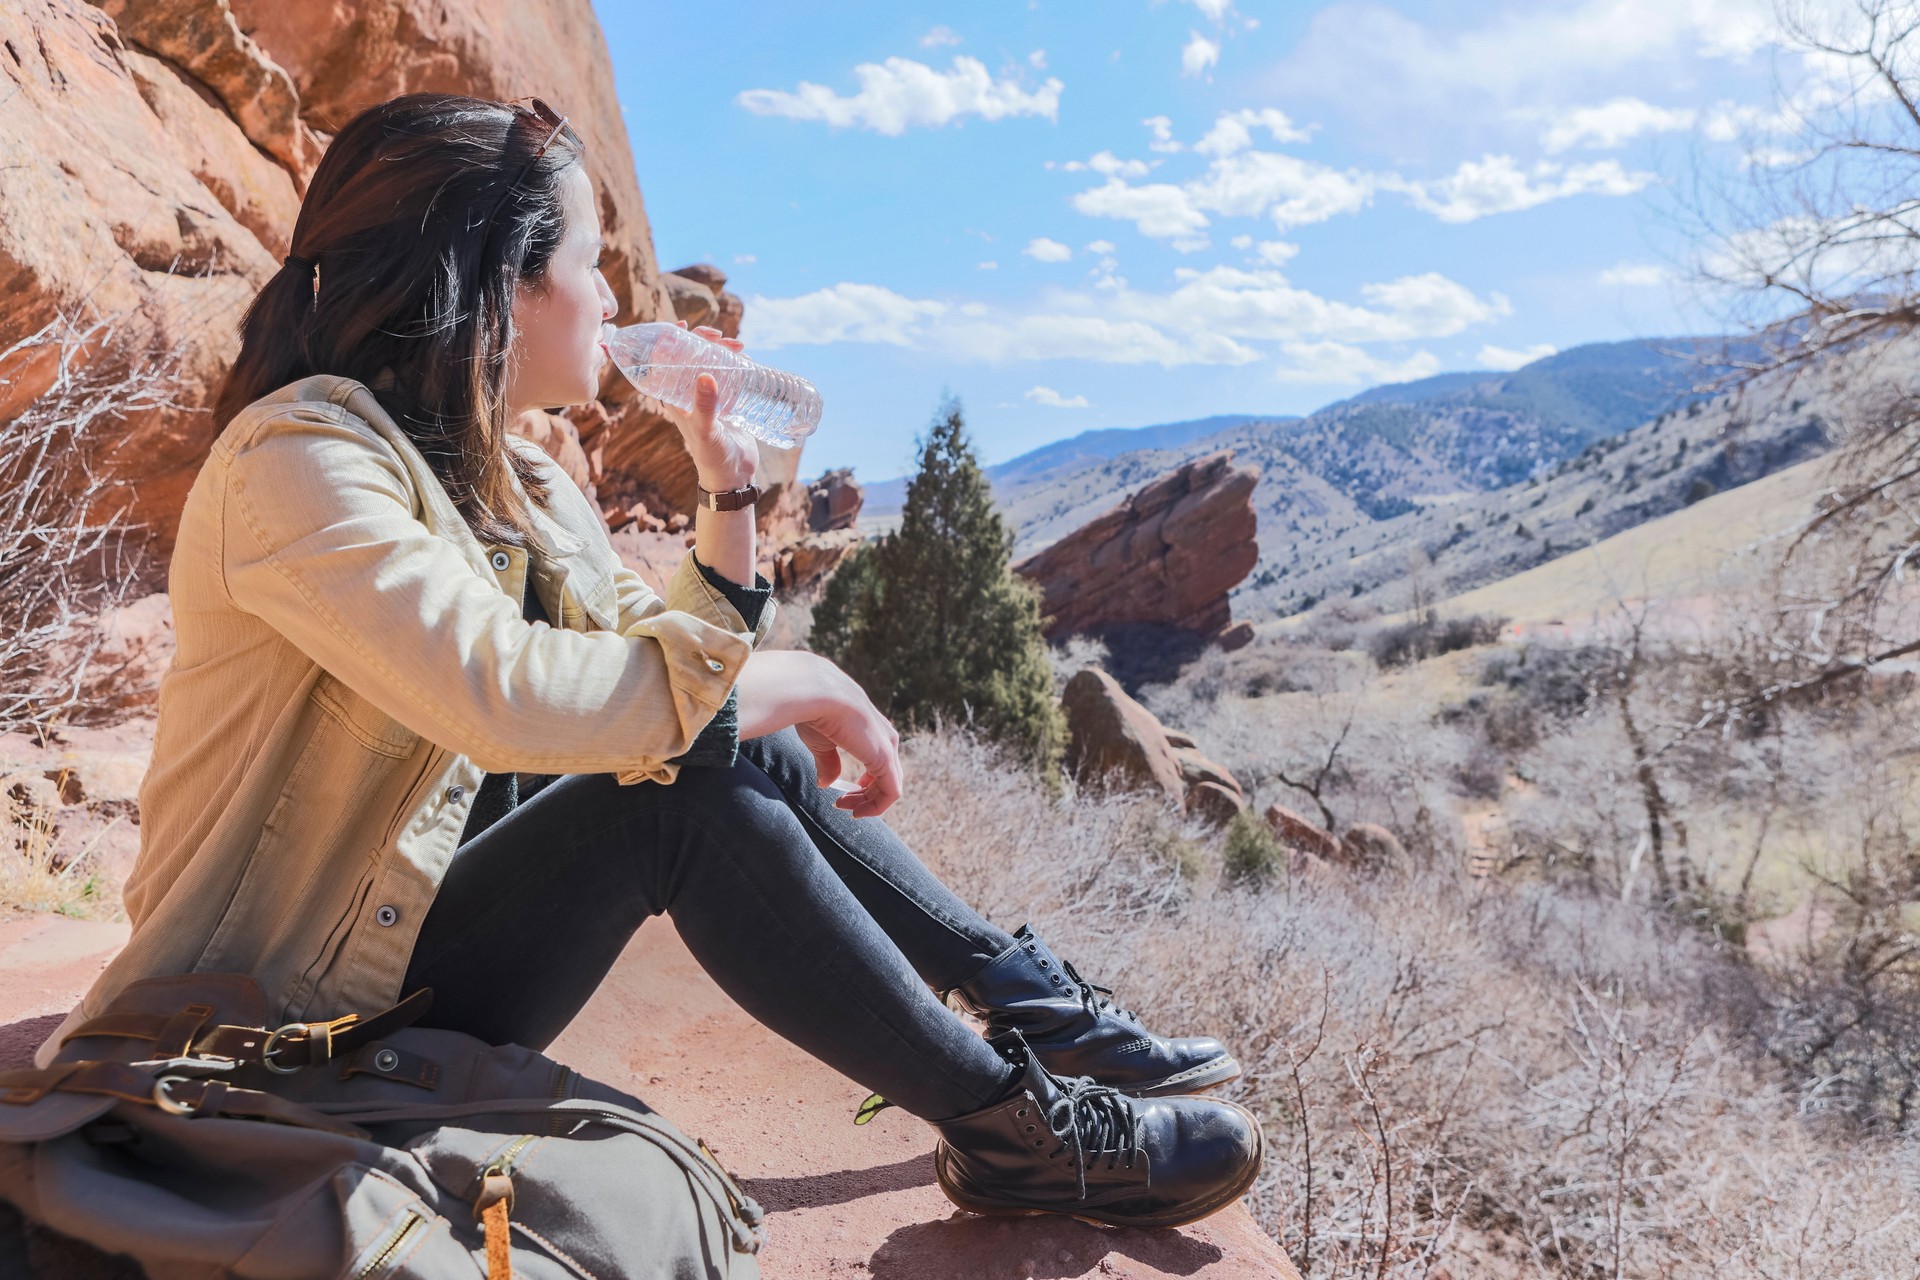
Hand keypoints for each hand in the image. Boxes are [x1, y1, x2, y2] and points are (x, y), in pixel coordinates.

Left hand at [661, 321, 756, 491]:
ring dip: (721, 348)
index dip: (670, 340)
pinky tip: (745, 356)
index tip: (683, 325)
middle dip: (703, 340)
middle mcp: (689, 393)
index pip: (665, 362)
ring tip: (738, 345)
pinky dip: (735, 361)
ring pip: (711, 361)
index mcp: (674, 398)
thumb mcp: (706, 431)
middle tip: (718, 336)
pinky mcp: (728, 399)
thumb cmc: (711, 456)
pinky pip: (729, 373)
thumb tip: (705, 375)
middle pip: (690, 356)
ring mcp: (709, 395)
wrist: (733, 475)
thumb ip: (705, 406)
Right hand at [735, 651, 904, 816]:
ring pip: (890, 786)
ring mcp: (887, 748)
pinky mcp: (885, 759)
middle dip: (865, 795)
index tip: (839, 793)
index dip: (862, 784)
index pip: (878, 763)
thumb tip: (826, 783)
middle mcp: (885, 738)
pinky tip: (856, 811)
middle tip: (840, 804)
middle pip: (886, 776)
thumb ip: (828, 762)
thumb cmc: (814, 711)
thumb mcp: (821, 742)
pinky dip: (875, 806)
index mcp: (872, 730)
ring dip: (868, 803)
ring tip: (846, 808)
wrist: (817, 693)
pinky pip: (890, 792)